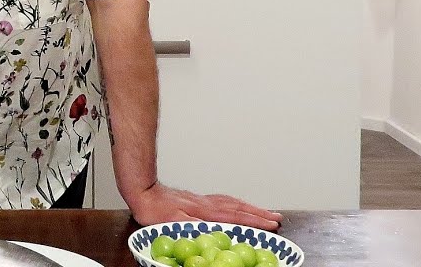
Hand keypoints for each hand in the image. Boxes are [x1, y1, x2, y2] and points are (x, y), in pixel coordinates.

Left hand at [127, 183, 281, 230]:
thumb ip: (191, 225)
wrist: (142, 189)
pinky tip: (238, 204)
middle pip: (239, 208)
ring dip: (251, 207)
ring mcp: (203, 200)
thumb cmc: (153, 209)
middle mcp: (207, 204)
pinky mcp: (197, 199)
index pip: (235, 217)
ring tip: (266, 211)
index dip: (254, 222)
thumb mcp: (170, 221)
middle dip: (259, 214)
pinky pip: (224, 200)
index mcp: (203, 211)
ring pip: (233, 202)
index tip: (272, 225)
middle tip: (278, 218)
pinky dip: (236, 202)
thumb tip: (209, 230)